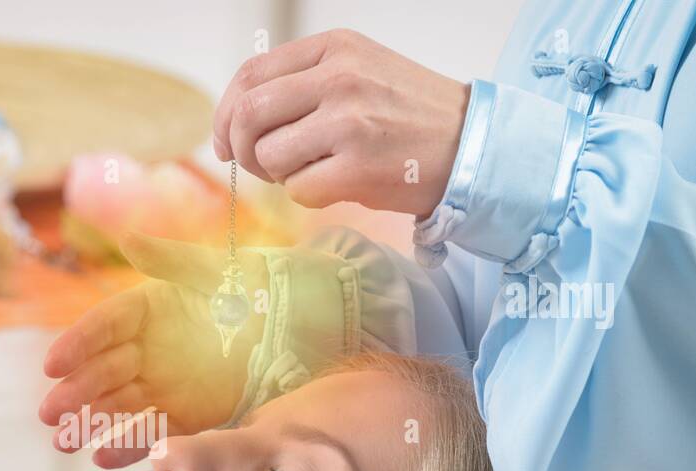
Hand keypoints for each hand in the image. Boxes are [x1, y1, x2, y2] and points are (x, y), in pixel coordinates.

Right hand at [39, 233, 266, 467]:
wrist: (312, 324)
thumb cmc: (264, 286)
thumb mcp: (220, 270)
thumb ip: (173, 261)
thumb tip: (128, 239)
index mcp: (149, 309)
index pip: (104, 326)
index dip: (78, 344)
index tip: (53, 364)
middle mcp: (148, 348)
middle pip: (103, 371)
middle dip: (75, 393)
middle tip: (50, 413)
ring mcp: (166, 385)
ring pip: (120, 406)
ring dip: (91, 424)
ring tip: (65, 442)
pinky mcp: (189, 416)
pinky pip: (154, 431)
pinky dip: (129, 445)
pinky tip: (102, 458)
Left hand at [213, 29, 468, 217]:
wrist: (471, 145)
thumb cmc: (408, 116)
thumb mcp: (358, 73)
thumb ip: (301, 85)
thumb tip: (234, 123)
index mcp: (334, 49)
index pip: (250, 75)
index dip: (225, 113)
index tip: (225, 140)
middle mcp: (339, 79)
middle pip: (247, 115)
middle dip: (241, 149)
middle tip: (260, 165)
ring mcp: (348, 122)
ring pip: (269, 155)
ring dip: (279, 175)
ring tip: (312, 171)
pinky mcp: (358, 166)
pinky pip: (298, 190)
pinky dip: (307, 196)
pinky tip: (336, 185)